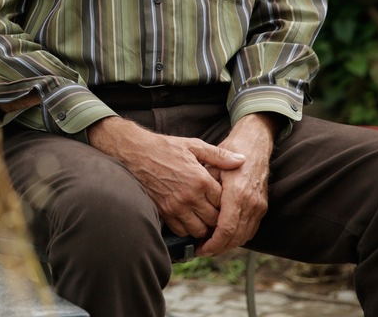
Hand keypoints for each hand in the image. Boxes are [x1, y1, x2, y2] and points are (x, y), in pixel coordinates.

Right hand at [87, 116, 245, 239]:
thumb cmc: (166, 148)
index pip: (224, 202)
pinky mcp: (163, 212)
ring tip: (204, 218)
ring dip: (204, 226)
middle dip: (218, 218)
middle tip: (218, 213)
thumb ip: (219, 156)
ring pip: (199, 230)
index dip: (227, 203)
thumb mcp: (194, 146)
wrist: (136, 153)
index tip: (226, 200)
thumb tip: (241, 160)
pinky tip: (189, 219)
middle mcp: (190, 196)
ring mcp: (175, 207)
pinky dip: (188, 229)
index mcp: (201, 179)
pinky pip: (181, 231)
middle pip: (214, 220)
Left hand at [196, 113, 277, 256]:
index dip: (213, 243)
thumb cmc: (230, 150)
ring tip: (210, 245)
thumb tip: (192, 207)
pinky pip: (251, 229)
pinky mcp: (262, 206)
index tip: (200, 248)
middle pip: (236, 237)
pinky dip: (238, 237)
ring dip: (228, 244)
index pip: (226, 229)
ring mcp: (259, 206)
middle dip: (218, 247)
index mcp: (237, 193)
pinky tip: (225, 236)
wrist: (255, 143)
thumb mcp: (213, 163)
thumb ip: (205, 185)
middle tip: (201, 250)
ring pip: (244, 236)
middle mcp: (251, 202)